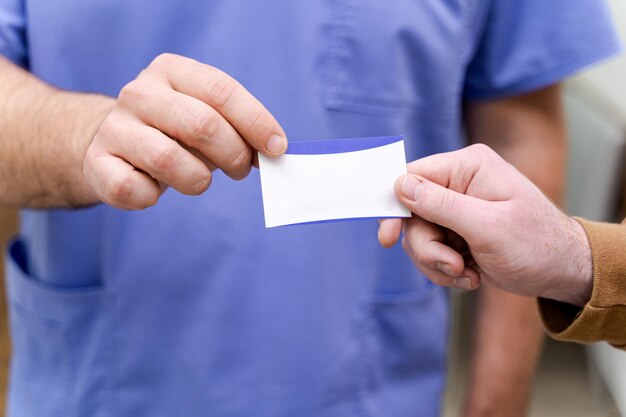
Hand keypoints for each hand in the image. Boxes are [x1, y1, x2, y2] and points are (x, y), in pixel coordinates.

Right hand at [83, 53, 286, 208]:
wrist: (113, 144)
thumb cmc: (174, 132)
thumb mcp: (206, 117)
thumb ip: (239, 128)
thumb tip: (274, 151)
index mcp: (172, 70)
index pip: (222, 91)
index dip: (255, 122)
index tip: (277, 148)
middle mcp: (140, 93)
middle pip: (202, 125)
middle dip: (233, 155)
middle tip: (241, 170)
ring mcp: (114, 127)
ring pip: (170, 161)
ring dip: (197, 180)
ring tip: (197, 179)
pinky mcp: (97, 163)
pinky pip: (134, 190)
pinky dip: (153, 197)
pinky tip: (154, 188)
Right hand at [378, 144, 592, 305]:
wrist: (562, 272)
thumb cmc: (537, 245)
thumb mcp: (488, 226)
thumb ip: (441, 204)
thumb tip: (400, 185)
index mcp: (468, 167)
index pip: (412, 176)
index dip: (395, 207)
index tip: (387, 239)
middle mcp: (459, 183)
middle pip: (412, 214)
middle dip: (428, 248)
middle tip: (452, 266)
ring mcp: (457, 209)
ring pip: (419, 236)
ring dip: (437, 263)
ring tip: (467, 274)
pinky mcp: (457, 232)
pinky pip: (431, 250)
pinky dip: (445, 269)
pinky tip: (471, 275)